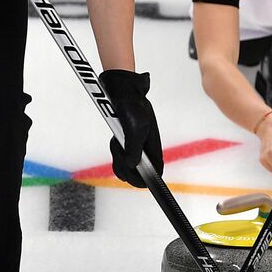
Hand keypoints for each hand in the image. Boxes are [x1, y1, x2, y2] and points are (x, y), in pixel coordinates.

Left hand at [100, 70, 163, 187]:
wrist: (123, 92)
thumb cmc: (133, 107)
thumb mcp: (136, 128)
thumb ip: (134, 149)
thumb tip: (132, 165)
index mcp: (154, 148)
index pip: (155, 172)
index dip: (147, 179)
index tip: (136, 178)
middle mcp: (146, 149)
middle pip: (137, 173)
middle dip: (126, 166)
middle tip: (120, 150)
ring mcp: (136, 146)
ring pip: (126, 165)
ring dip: (119, 157)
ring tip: (117, 141)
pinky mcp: (127, 142)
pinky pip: (120, 155)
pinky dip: (115, 150)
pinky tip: (115, 139)